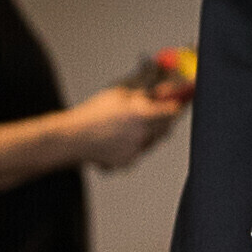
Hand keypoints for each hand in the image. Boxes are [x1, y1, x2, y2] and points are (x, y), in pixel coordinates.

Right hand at [55, 83, 182, 170]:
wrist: (73, 138)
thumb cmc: (94, 113)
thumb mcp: (119, 94)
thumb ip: (144, 92)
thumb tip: (162, 88)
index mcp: (141, 115)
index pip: (172, 113)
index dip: (177, 107)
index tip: (178, 102)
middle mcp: (142, 135)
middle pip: (166, 129)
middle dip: (164, 121)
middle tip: (158, 112)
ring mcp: (135, 151)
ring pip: (152, 141)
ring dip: (149, 132)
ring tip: (127, 125)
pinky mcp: (127, 163)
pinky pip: (139, 151)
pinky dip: (135, 144)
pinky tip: (117, 138)